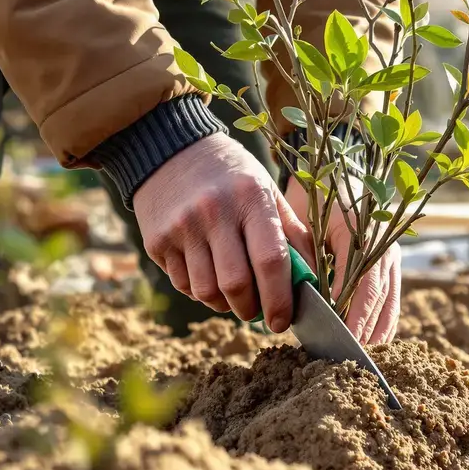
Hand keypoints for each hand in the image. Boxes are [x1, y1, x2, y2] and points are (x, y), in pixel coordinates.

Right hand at [133, 134, 314, 332]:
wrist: (170, 149)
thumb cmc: (232, 175)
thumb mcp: (267, 191)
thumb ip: (292, 233)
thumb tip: (311, 279)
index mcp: (251, 198)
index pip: (271, 261)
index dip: (280, 299)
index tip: (284, 320)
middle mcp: (214, 213)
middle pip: (236, 285)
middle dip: (252, 310)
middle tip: (259, 313)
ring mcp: (182, 228)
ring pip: (206, 292)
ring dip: (225, 306)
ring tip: (234, 296)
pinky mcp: (157, 241)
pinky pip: (182, 285)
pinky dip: (200, 293)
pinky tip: (209, 277)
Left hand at [285, 177, 400, 344]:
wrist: (337, 168)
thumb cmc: (315, 196)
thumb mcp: (306, 221)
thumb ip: (310, 257)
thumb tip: (310, 300)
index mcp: (363, 232)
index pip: (362, 282)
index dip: (354, 313)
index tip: (342, 338)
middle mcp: (383, 246)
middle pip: (379, 298)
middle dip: (364, 330)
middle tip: (347, 359)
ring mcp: (391, 255)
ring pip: (389, 303)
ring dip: (375, 332)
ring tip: (360, 358)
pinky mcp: (391, 264)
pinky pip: (391, 300)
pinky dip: (382, 323)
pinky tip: (372, 343)